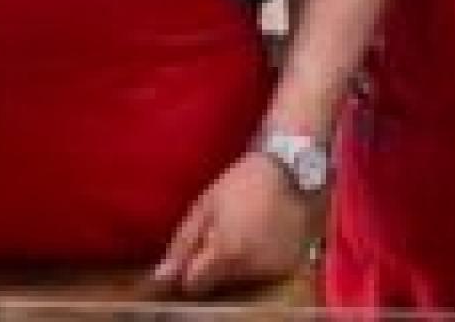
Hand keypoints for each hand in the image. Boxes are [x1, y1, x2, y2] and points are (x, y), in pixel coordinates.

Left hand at [149, 151, 314, 296]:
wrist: (293, 169)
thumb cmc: (243, 181)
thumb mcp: (206, 204)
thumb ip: (183, 243)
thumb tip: (161, 276)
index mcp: (224, 253)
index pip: (193, 284)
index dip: (188, 269)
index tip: (193, 253)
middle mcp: (248, 268)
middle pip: (216, 284)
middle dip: (211, 266)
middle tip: (220, 234)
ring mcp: (270, 269)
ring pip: (238, 280)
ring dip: (234, 263)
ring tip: (242, 232)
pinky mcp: (287, 266)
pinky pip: (260, 273)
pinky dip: (256, 260)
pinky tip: (260, 236)